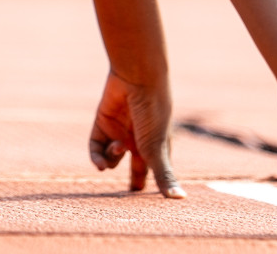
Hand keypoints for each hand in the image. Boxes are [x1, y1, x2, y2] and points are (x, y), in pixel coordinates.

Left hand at [88, 69, 184, 197]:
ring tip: (120, 146)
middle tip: (128, 193)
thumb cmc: (153, 112)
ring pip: (112, 157)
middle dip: (132, 180)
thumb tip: (180, 199)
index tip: (144, 199)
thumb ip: (162, 175)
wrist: (137, 77)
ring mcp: (121, 130)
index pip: (155, 170)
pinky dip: (98, 157)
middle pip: (133, 166)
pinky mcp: (103, 123)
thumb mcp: (156, 147)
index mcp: (157, 144)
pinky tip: (100, 164)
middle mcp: (139, 138)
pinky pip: (97, 146)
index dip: (151, 183)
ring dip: (113, 158)